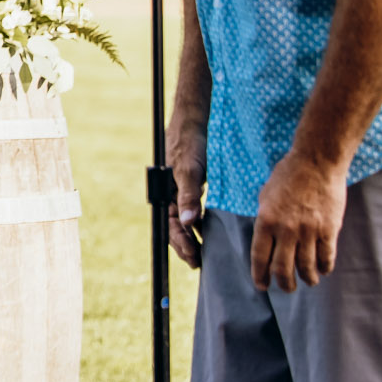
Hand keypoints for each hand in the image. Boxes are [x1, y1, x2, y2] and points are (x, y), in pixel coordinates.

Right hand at [165, 105, 206, 268]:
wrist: (196, 119)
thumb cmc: (190, 143)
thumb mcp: (190, 170)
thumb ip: (188, 197)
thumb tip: (188, 223)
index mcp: (168, 193)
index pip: (172, 227)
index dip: (182, 245)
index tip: (195, 259)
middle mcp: (175, 194)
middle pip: (178, 227)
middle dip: (188, 246)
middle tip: (200, 262)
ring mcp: (186, 190)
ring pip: (188, 220)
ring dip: (196, 236)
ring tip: (208, 251)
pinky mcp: (198, 185)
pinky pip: (197, 209)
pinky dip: (204, 222)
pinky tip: (214, 228)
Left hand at [249, 151, 346, 291]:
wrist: (316, 163)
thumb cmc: (288, 175)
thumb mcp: (266, 195)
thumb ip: (265, 218)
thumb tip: (266, 237)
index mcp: (266, 220)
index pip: (260, 257)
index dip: (260, 275)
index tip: (262, 285)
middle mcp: (286, 229)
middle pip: (283, 268)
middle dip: (284, 284)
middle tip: (287, 288)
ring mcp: (309, 231)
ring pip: (306, 266)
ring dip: (307, 278)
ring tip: (308, 281)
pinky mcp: (329, 229)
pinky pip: (327, 257)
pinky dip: (325, 267)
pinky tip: (323, 270)